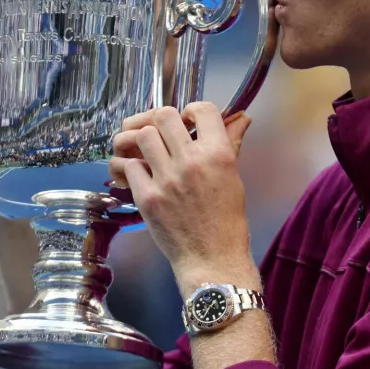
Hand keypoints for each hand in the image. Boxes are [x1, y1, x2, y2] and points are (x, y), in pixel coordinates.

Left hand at [108, 104, 258, 292]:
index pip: (202, 110)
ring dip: (145, 142)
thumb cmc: (227, 221)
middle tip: (166, 135)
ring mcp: (166, 179)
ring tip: (151, 153)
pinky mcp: (146, 196)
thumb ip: (231, 144)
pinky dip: (132, 167)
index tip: (189, 121)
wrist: (212, 259)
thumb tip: (241, 118)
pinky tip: (140, 175)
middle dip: (163, 122)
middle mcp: (191, 161)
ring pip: (143, 137)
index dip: (192, 110)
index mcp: (218, 155)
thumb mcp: (234, 178)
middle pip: (164, 116)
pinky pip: (128, 165)